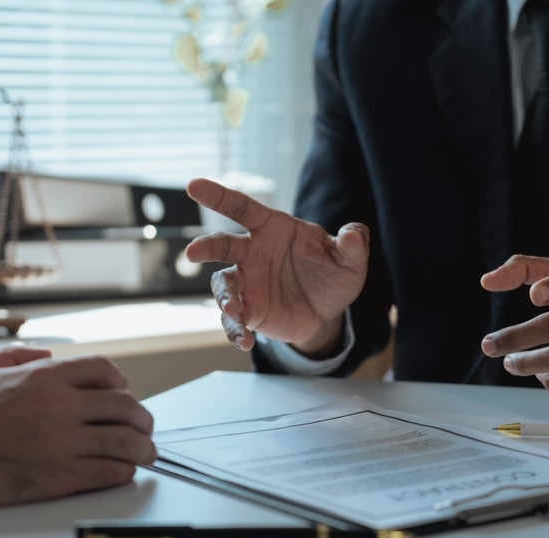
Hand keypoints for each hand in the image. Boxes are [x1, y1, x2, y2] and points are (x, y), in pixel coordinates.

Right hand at [0, 346, 155, 516]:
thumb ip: (18, 356)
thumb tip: (47, 356)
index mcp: (46, 378)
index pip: (104, 371)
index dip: (121, 383)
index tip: (124, 393)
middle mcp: (61, 406)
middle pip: (125, 406)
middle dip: (141, 418)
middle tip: (144, 428)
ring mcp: (62, 442)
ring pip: (125, 442)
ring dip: (142, 448)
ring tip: (145, 454)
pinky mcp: (58, 477)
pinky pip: (108, 473)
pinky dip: (122, 472)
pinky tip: (122, 472)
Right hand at [184, 178, 369, 356]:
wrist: (328, 309)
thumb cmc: (333, 272)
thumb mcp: (349, 261)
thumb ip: (352, 245)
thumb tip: (355, 234)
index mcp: (272, 229)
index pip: (242, 208)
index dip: (218, 196)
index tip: (194, 185)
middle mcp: (252, 252)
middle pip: (221, 245)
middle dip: (205, 247)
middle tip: (193, 252)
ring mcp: (246, 282)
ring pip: (223, 285)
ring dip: (225, 298)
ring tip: (235, 311)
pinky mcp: (248, 310)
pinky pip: (233, 320)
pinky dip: (235, 331)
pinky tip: (246, 341)